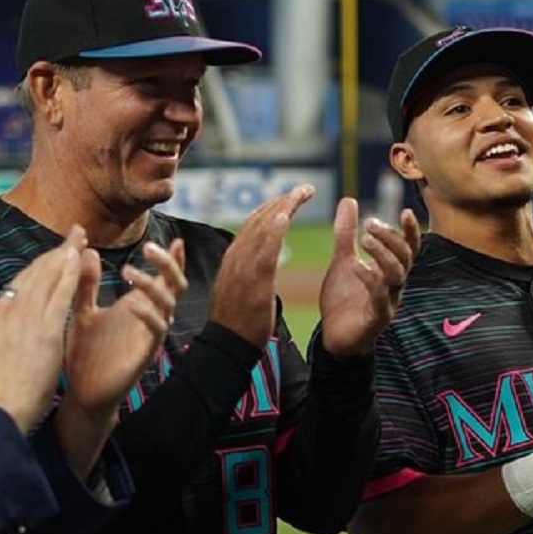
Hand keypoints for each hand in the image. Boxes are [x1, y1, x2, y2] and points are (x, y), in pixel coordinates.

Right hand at [0, 226, 85, 433]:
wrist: (1, 409)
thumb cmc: (3, 389)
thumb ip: (6, 330)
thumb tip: (14, 317)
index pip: (21, 282)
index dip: (41, 265)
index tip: (56, 252)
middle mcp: (9, 312)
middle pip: (34, 272)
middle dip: (55, 251)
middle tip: (74, 233)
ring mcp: (25, 318)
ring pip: (46, 275)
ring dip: (64, 253)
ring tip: (79, 238)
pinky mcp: (44, 328)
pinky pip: (59, 292)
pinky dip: (69, 272)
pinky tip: (80, 258)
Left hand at [61, 238, 186, 420]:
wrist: (82, 392)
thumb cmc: (85, 352)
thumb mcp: (81, 310)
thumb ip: (86, 283)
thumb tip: (87, 250)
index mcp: (140, 305)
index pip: (163, 277)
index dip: (172, 259)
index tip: (176, 239)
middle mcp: (151, 317)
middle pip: (175, 285)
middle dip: (167, 264)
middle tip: (149, 247)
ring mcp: (151, 335)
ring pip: (168, 304)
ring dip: (152, 285)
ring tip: (127, 271)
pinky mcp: (146, 354)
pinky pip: (156, 331)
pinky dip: (148, 315)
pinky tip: (132, 304)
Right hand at [209, 185, 314, 348]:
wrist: (226, 345)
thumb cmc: (238, 321)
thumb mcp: (242, 287)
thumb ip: (251, 268)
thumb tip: (263, 258)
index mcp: (234, 257)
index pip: (255, 223)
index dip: (274, 207)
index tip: (292, 196)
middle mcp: (236, 257)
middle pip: (260, 219)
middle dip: (283, 200)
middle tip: (306, 188)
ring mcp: (241, 267)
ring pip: (261, 228)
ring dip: (283, 207)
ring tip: (302, 193)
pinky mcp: (251, 280)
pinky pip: (263, 250)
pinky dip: (273, 231)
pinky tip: (285, 216)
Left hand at [318, 199, 420, 356]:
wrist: (334, 336)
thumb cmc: (345, 298)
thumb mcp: (343, 259)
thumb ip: (346, 233)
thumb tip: (350, 199)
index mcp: (390, 270)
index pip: (408, 247)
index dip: (410, 230)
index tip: (405, 211)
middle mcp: (395, 285)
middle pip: (405, 257)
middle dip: (391, 238)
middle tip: (370, 223)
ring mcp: (389, 301)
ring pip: (397, 275)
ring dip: (383, 255)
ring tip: (365, 239)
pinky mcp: (377, 318)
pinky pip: (380, 297)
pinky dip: (371, 280)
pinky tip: (358, 267)